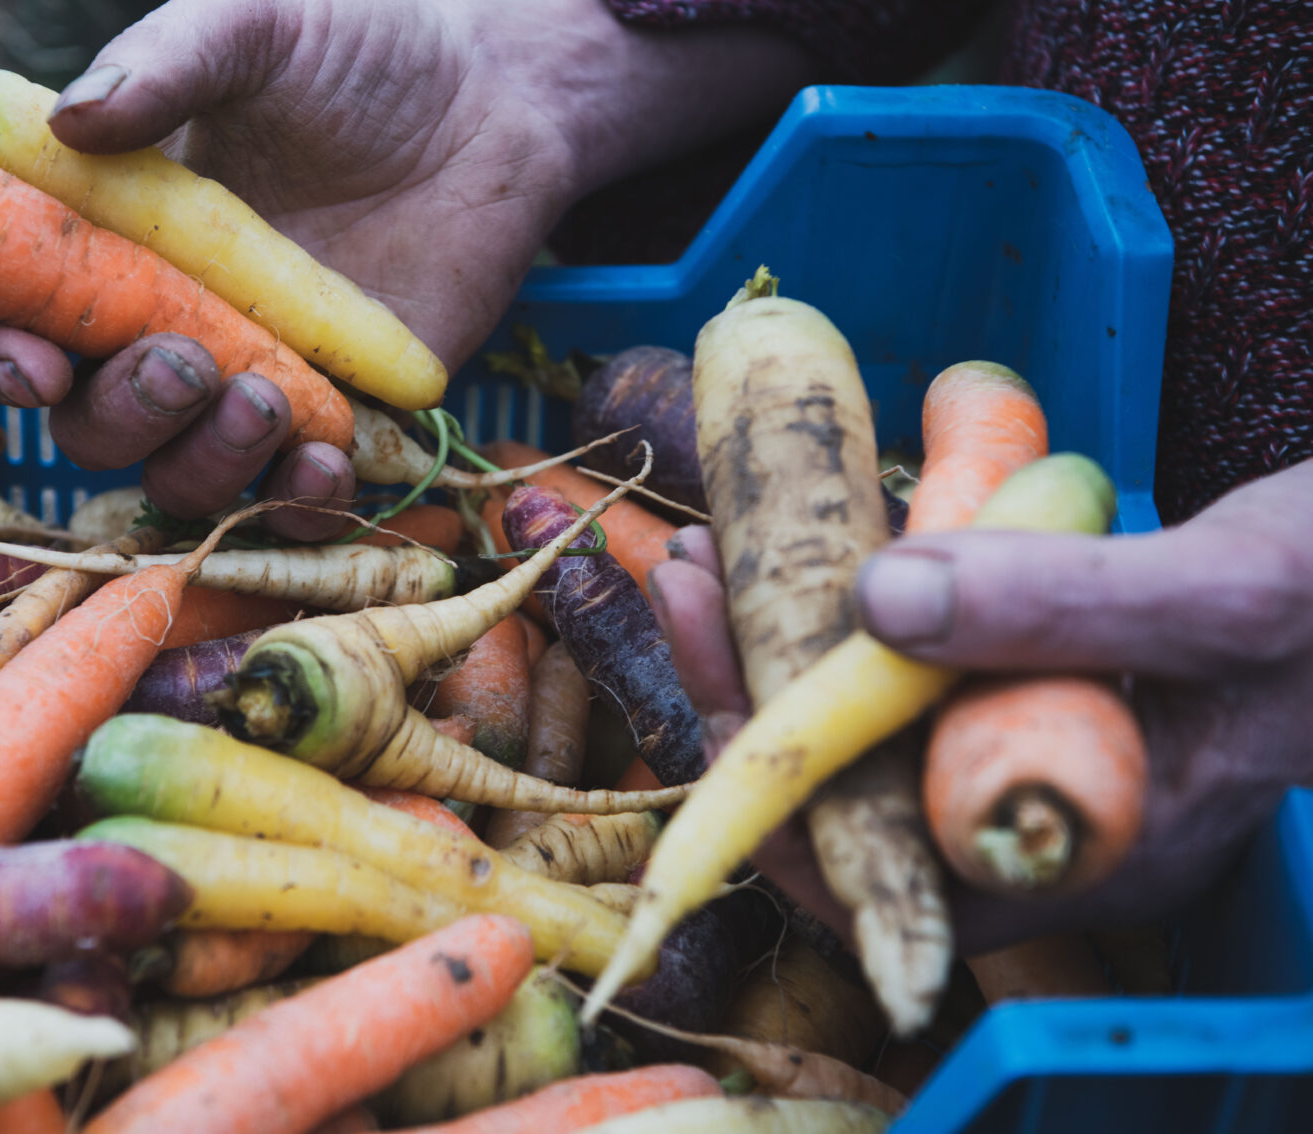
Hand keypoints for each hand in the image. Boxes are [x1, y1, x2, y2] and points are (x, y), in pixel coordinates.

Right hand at [0, 0, 812, 537]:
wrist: (489, 102)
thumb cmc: (358, 56)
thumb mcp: (255, 29)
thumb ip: (166, 63)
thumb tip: (72, 122)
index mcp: (117, 240)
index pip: (22, 315)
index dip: (5, 352)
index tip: (34, 362)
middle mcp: (171, 325)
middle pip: (95, 422)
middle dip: (123, 413)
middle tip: (186, 361)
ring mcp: (255, 382)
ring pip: (186, 476)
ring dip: (205, 462)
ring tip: (267, 399)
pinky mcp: (343, 420)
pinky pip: (298, 506)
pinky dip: (299, 508)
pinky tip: (325, 465)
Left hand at [648, 458, 1312, 954]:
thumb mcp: (1228, 592)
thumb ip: (1073, 604)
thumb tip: (880, 598)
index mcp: (1088, 850)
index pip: (891, 882)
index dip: (788, 810)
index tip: (727, 698)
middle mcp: (1037, 820)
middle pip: (849, 795)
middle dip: (751, 694)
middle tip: (692, 579)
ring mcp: (1024, 751)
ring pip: (862, 726)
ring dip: (775, 643)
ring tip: (711, 552)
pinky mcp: (1017, 684)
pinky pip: (899, 668)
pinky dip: (836, 611)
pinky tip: (800, 537)